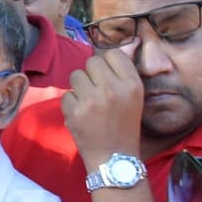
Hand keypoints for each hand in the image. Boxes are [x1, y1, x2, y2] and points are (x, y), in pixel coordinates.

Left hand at [61, 49, 143, 166]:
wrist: (114, 158)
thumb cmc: (124, 125)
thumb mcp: (135, 97)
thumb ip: (124, 72)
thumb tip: (124, 43)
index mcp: (132, 84)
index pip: (113, 53)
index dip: (107, 64)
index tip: (107, 76)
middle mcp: (112, 88)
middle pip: (91, 62)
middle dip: (92, 75)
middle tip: (97, 91)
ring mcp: (91, 100)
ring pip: (76, 75)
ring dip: (80, 87)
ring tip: (89, 103)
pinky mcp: (74, 111)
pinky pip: (67, 94)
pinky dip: (71, 104)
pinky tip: (82, 115)